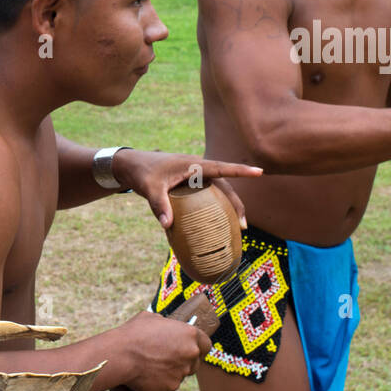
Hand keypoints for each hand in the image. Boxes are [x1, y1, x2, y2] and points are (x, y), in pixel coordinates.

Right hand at [107, 310, 211, 390]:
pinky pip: (168, 386)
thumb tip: (166, 328)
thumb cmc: (133, 334)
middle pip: (194, 362)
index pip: (205, 344)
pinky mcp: (171, 387)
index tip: (189, 349)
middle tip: (167, 359)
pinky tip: (146, 375)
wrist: (119, 355)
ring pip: (180, 375)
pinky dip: (159, 383)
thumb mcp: (152, 319)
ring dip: (170, 373)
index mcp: (190, 334)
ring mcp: (182, 372)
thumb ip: (166, 326)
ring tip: (150, 366)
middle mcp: (191, 354)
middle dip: (183, 362)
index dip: (197, 347)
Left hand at [112, 150, 261, 227]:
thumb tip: (168, 226)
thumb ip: (159, 206)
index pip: (222, 167)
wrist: (131, 165)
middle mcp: (198, 168)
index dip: (241, 170)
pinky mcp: (190, 182)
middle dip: (237, 203)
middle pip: (225, 184)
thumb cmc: (142, 173)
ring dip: (229, 205)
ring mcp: (195, 175)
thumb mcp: (150, 189)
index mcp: (193, 165)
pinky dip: (216, 205)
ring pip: (219, 189)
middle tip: (243, 225)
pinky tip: (217, 221)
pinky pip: (209, 193)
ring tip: (237, 226)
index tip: (259, 172)